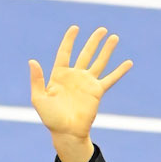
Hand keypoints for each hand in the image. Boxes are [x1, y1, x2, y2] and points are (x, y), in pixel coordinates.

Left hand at [28, 27, 131, 161]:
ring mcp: (87, 83)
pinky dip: (120, 71)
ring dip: (107, 50)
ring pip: (99, 62)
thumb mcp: (39, 98)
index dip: (69, 40)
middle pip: (86, 53)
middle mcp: (75, 76)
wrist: (67, 133)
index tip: (75, 28)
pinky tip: (128, 62)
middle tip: (102, 29)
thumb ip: (36, 80)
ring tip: (114, 37)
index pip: (65, 52)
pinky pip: (110, 79)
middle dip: (94, 41)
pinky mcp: (97, 92)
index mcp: (60, 75)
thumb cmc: (51, 118)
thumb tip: (32, 61)